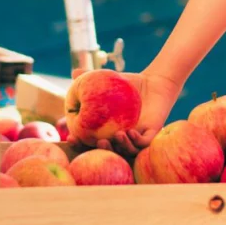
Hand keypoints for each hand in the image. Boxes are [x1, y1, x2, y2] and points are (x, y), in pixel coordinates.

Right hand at [67, 69, 182, 156]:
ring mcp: (135, 139)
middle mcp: (120, 139)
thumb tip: (75, 73)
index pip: (89, 141)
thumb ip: (90, 77)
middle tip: (98, 142)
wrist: (154, 83)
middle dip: (101, 150)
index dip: (79, 143)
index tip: (71, 138)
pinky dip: (136, 141)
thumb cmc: (127, 83)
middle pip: (108, 151)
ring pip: (127, 150)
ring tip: (116, 136)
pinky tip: (130, 132)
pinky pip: (143, 144)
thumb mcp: (107, 80)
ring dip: (120, 146)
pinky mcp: (151, 136)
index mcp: (106, 131)